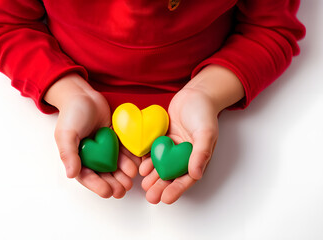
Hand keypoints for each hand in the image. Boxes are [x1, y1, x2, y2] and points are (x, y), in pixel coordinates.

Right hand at [45, 73, 139, 198]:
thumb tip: (71, 174)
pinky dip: (131, 158)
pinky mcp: (116, 141)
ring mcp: (105, 149)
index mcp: (78, 158)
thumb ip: (68, 153)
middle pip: (104, 175)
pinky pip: (124, 152)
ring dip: (124, 173)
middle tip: (123, 190)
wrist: (85, 96)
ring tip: (131, 178)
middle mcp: (92, 157)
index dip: (98, 186)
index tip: (108, 192)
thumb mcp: (66, 134)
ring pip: (116, 166)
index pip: (88, 177)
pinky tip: (137, 164)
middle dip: (114, 183)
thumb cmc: (72, 114)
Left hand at [139, 88, 217, 203]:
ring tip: (144, 186)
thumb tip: (196, 173)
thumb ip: (202, 152)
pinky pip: (154, 152)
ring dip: (153, 177)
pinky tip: (141, 167)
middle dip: (161, 187)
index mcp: (197, 157)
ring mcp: (173, 147)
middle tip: (151, 197)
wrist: (195, 94)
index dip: (177, 190)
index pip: (187, 178)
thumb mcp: (206, 132)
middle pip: (172, 175)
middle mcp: (184, 155)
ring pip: (162, 166)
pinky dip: (148, 160)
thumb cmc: (204, 112)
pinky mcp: (163, 139)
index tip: (166, 199)